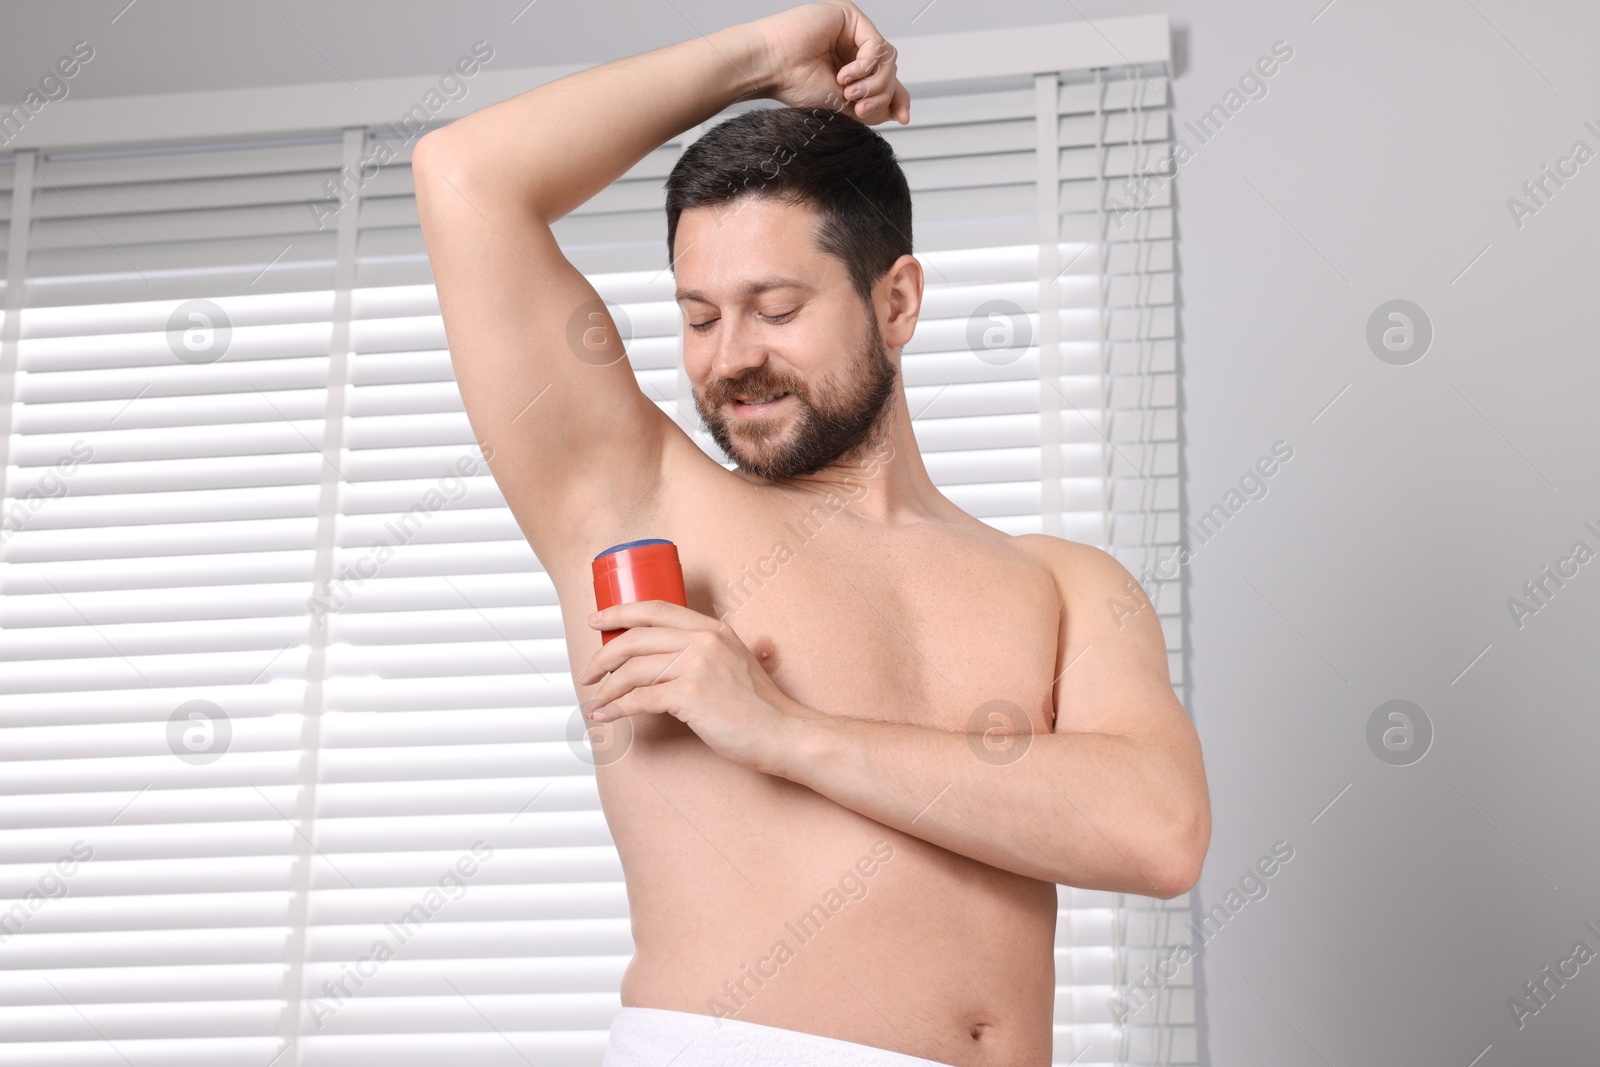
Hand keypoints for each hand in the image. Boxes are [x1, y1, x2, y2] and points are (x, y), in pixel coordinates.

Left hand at [577, 600, 803, 773]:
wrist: (783, 732)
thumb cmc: (759, 706)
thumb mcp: (735, 661)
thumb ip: (709, 652)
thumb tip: (670, 660)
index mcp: (712, 628)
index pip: (655, 609)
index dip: (619, 612)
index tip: (596, 621)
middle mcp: (703, 640)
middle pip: (636, 638)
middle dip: (603, 656)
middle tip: (587, 672)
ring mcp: (697, 667)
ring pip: (632, 670)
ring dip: (605, 688)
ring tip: (594, 700)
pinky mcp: (690, 696)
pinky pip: (639, 699)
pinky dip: (615, 708)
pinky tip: (606, 716)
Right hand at [752, 1, 909, 124]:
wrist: (771, 68)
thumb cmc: (793, 84)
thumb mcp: (840, 104)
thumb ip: (869, 106)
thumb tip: (896, 112)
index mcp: (850, 67)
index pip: (885, 79)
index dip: (898, 98)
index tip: (902, 118)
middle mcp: (852, 47)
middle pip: (890, 70)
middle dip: (881, 94)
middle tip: (860, 109)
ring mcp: (852, 30)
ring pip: (887, 59)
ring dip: (873, 83)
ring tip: (849, 92)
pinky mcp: (849, 16)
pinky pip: (876, 45)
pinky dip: (865, 65)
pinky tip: (845, 75)